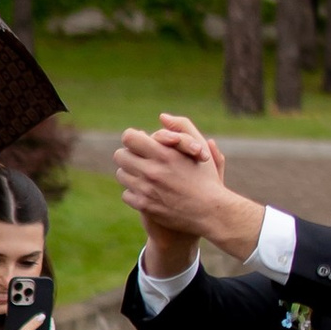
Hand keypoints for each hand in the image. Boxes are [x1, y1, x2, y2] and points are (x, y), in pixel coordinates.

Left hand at [115, 118, 260, 275]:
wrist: (210, 212)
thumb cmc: (206, 177)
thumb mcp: (199, 147)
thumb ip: (182, 127)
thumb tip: (162, 117)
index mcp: (164, 154)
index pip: (129, 138)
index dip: (133, 138)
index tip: (140, 142)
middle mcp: (152, 171)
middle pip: (120, 156)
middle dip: (129, 155)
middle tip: (139, 158)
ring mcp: (146, 190)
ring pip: (121, 175)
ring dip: (130, 173)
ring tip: (144, 174)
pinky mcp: (144, 206)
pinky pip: (126, 194)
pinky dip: (134, 192)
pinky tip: (147, 191)